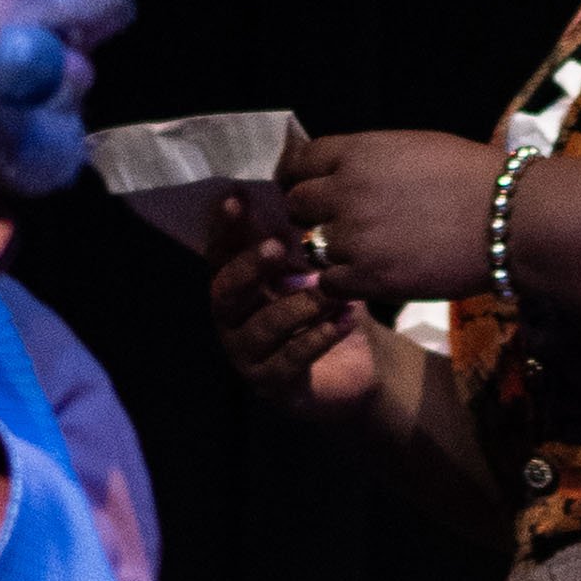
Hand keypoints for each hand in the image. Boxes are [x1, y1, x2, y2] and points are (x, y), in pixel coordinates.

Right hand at [207, 200, 380, 418]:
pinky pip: (291, 359)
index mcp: (236, 289)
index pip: (219, 256)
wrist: (361, 363)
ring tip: (332, 292)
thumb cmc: (329, 308)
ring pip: (262, 328)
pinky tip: (346, 319)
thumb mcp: (314, 270)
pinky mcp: (274, 386)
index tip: (237, 199)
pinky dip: (320, 337)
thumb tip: (288, 194)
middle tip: (278, 245)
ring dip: (299, 305)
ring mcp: (248, 357)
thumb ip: (294, 244)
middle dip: (250, 266)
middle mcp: (232, 323)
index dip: (225, 229)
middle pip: (225, 293)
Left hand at [276, 131, 501, 305]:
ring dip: (332, 250)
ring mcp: (353, 237)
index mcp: (358, 152)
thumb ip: (370, 160)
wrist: (511, 220)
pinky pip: (329, 283)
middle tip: (332, 224)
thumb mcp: (413, 148)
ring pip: (313, 247)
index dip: (300, 176)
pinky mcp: (368, 278)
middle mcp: (346, 191)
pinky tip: (367, 276)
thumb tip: (344, 172)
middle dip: (309, 214)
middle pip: (296, 205)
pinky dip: (342, 281)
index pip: (301, 161)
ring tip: (364, 252)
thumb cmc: (475, 178)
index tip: (306, 188)